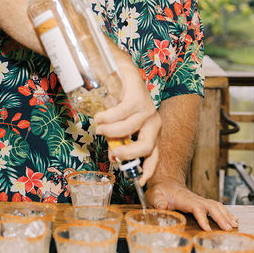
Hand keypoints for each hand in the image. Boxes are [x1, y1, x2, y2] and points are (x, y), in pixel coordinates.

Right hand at [93, 51, 161, 182]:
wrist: (120, 70)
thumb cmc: (119, 100)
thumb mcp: (119, 125)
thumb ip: (119, 140)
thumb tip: (114, 156)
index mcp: (151, 132)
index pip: (154, 156)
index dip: (148, 171)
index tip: (138, 182)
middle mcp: (154, 122)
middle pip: (146, 146)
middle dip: (128, 154)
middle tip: (112, 155)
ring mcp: (148, 109)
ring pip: (129, 130)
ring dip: (110, 132)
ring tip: (98, 127)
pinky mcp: (138, 97)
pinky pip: (121, 113)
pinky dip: (107, 118)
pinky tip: (100, 116)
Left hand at [146, 176, 238, 230]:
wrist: (165, 183)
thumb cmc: (160, 190)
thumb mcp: (153, 195)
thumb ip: (157, 200)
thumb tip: (162, 206)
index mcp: (184, 198)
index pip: (196, 207)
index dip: (203, 218)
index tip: (207, 228)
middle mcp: (195, 198)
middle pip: (212, 206)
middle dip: (221, 218)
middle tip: (228, 229)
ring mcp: (200, 200)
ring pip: (217, 206)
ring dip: (227, 215)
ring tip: (235, 225)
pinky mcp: (202, 203)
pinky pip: (217, 207)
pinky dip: (226, 213)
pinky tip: (233, 220)